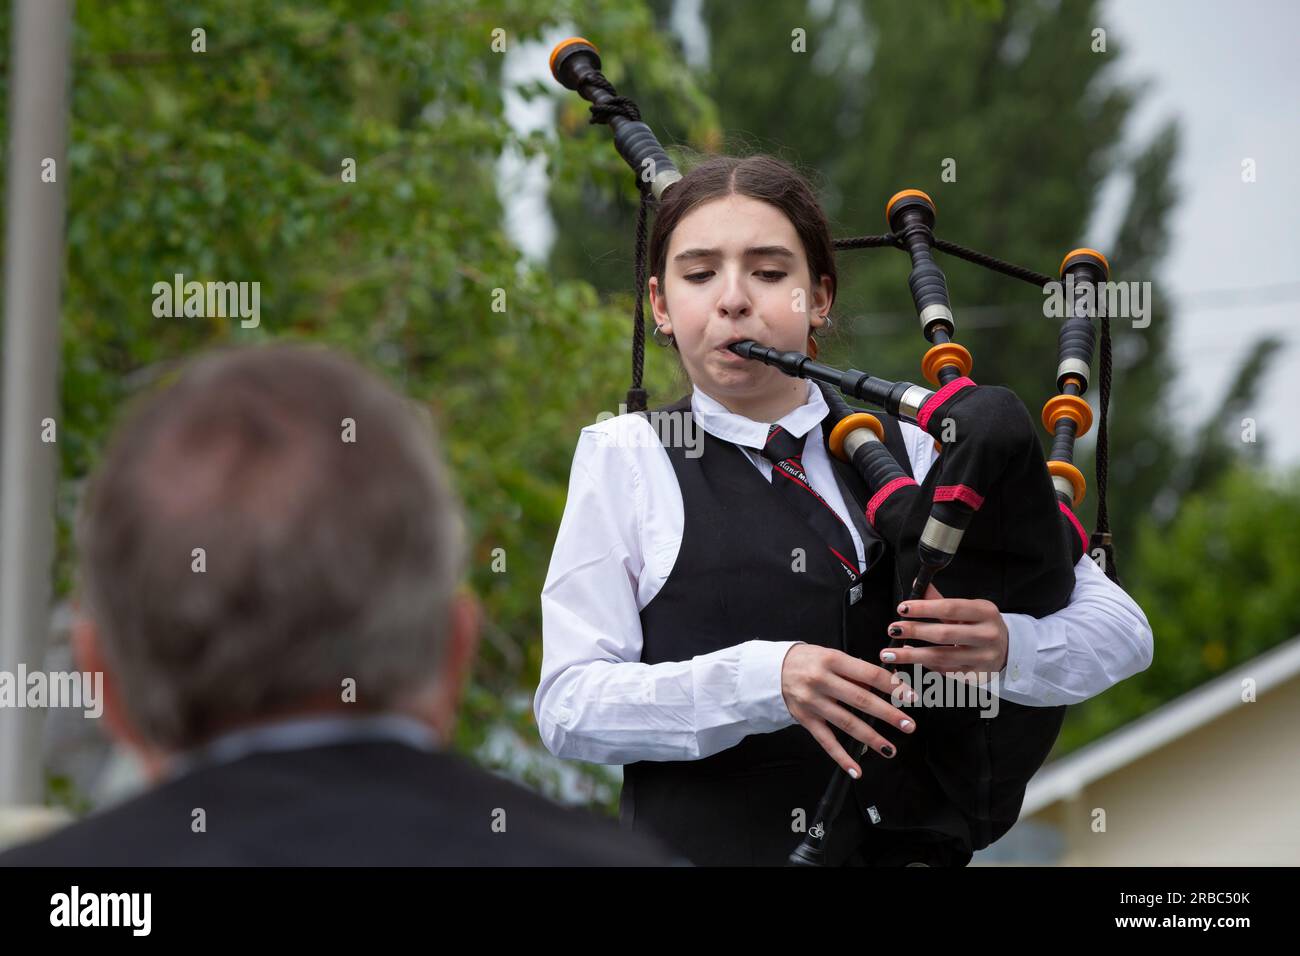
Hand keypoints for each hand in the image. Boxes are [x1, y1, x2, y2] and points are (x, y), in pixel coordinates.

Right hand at [780, 644, 917, 779]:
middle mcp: (822, 681)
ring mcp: (813, 702)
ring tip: (890, 749)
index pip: (869, 674)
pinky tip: (857, 770)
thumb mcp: (832, 655)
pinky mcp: (805, 720)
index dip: (892, 686)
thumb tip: (889, 685)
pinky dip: (842, 757)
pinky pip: (826, 741)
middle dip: (888, 714)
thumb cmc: (810, 661)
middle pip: (861, 700)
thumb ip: (857, 670)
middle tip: (908, 725)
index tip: (911, 697)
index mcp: (832, 660)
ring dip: (871, 738)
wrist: (774, 669)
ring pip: (847, 723)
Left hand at [881, 584, 1009, 680]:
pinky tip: (910, 657)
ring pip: (943, 657)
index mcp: (985, 612)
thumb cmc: (981, 625)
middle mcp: (988, 635)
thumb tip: (917, 584)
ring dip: (913, 655)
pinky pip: (945, 671)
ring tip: (890, 653)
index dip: (924, 608)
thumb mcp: (968, 608)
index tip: (902, 608)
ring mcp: (984, 658)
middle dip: (915, 631)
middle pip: (945, 634)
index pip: (951, 608)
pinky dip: (925, 665)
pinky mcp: (976, 676)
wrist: (1008, 650)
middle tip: (893, 629)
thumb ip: (940, 599)